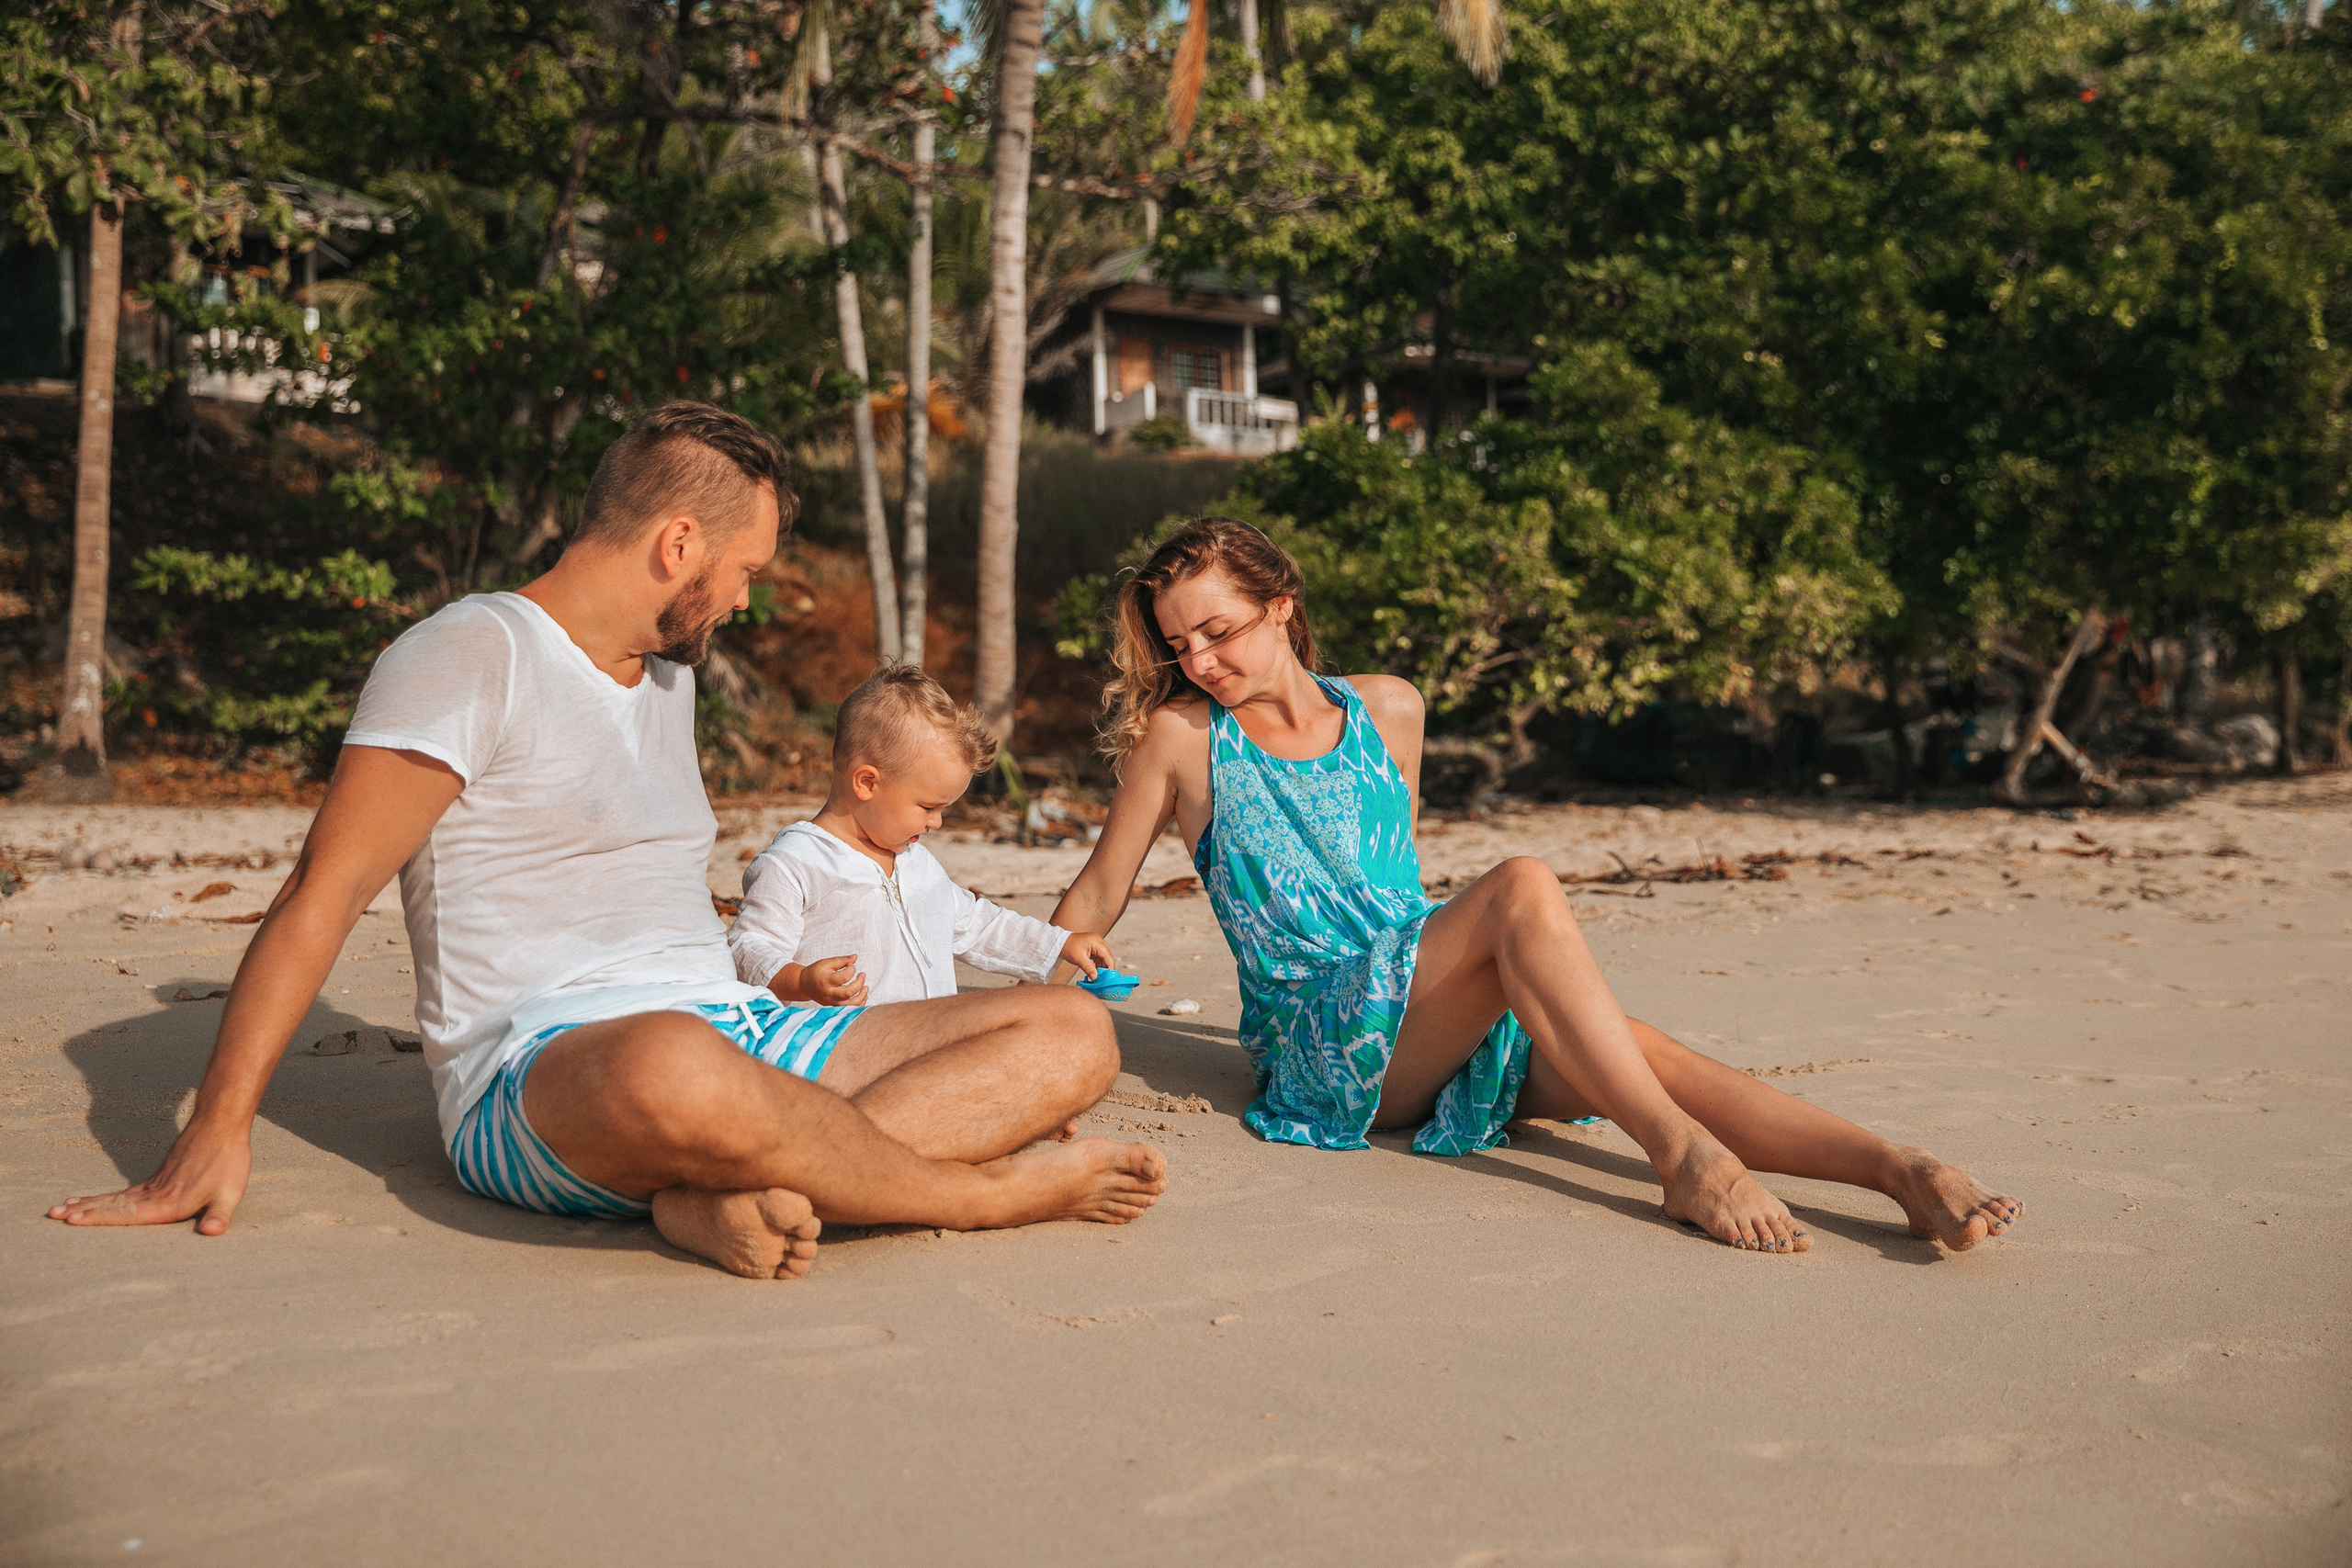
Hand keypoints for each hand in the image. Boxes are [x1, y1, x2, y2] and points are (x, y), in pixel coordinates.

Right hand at [48, 1115, 251, 1235]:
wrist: (220, 1125)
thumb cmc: (227, 1161)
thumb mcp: (231, 1192)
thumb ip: (220, 1215)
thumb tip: (213, 1232)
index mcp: (169, 1203)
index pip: (129, 1213)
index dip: (102, 1217)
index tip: (73, 1218)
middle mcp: (155, 1193)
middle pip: (114, 1204)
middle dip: (84, 1211)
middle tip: (52, 1214)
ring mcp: (154, 1183)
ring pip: (115, 1196)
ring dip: (88, 1203)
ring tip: (60, 1207)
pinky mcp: (157, 1177)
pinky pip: (125, 1190)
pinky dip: (105, 1196)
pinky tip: (92, 1200)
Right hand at [802, 954, 868, 1006]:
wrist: (804, 985)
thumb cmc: (815, 972)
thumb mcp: (826, 963)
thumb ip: (841, 960)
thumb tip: (855, 957)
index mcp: (826, 980)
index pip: (844, 977)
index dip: (852, 968)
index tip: (850, 965)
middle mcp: (828, 993)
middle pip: (848, 992)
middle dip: (859, 983)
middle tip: (862, 974)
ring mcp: (831, 1002)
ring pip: (850, 1005)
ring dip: (862, 996)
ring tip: (866, 987)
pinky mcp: (833, 1006)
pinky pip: (848, 1008)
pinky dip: (858, 1003)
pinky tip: (862, 995)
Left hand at [1060, 932, 1112, 980]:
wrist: (1060, 943)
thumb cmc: (1068, 946)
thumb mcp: (1078, 958)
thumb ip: (1088, 968)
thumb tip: (1095, 977)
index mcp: (1097, 942)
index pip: (1108, 956)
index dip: (1110, 968)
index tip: (1108, 978)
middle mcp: (1099, 942)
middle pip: (1107, 958)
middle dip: (1106, 969)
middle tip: (1102, 979)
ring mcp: (1096, 945)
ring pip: (1103, 959)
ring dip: (1101, 968)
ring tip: (1098, 977)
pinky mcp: (1093, 949)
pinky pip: (1099, 958)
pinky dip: (1097, 966)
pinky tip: (1095, 972)